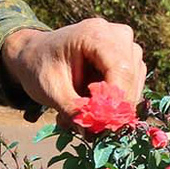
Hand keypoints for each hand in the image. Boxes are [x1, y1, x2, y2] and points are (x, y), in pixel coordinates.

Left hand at [0, 19, 145, 121]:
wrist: (35, 55)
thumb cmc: (40, 67)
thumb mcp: (51, 90)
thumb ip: (73, 110)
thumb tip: (94, 134)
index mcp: (94, 33)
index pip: (120, 67)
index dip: (118, 97)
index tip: (106, 123)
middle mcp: (116, 34)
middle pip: (131, 75)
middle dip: (114, 105)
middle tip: (89, 125)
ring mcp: (125, 45)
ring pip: (134, 83)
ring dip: (112, 105)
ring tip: (81, 110)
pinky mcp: (128, 58)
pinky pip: (132, 85)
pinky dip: (114, 100)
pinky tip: (89, 102)